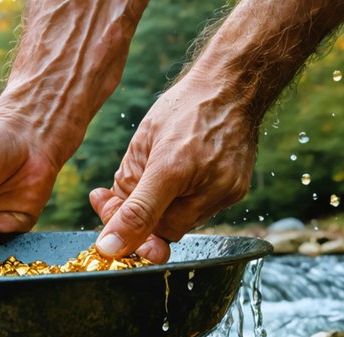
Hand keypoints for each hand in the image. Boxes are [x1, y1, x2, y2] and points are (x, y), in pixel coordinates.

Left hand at [89, 77, 257, 262]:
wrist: (231, 89)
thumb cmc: (182, 111)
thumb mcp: (142, 143)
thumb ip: (127, 191)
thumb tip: (110, 239)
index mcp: (174, 167)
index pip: (142, 222)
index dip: (121, 233)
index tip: (106, 233)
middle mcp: (207, 185)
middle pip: (162, 230)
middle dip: (138, 220)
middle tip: (119, 200)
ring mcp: (226, 192)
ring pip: (181, 224)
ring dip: (161, 212)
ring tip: (154, 178)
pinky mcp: (236, 193)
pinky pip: (200, 213)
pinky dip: (182, 204)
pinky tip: (179, 179)